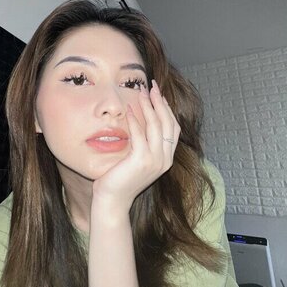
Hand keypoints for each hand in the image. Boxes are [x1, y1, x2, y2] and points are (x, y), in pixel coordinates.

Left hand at [91, 79, 180, 218]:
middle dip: (160, 102)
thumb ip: (143, 143)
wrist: (113, 200)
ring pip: (156, 126)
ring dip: (148, 106)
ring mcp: (155, 160)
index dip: (167, 108)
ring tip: (140, 92)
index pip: (173, 127)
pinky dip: (135, 119)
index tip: (158, 94)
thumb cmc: (121, 179)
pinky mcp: (141, 160)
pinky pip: (140, 134)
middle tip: (152, 86)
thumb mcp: (137, 158)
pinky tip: (128, 108)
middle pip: (168, 123)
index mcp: (167, 158)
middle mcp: (165, 159)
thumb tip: (140, 119)